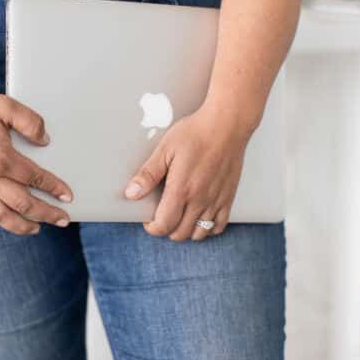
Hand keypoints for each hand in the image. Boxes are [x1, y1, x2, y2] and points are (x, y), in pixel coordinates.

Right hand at [0, 87, 73, 235]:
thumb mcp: (6, 106)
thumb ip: (30, 122)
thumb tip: (45, 141)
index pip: (34, 179)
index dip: (54, 188)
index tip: (67, 196)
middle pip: (23, 203)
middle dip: (46, 213)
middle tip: (62, 219)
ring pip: (2, 216)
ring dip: (22, 225)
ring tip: (37, 228)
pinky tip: (8, 219)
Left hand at [124, 103, 252, 240]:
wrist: (227, 125)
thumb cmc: (195, 133)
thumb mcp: (165, 150)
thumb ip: (148, 174)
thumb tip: (131, 194)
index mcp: (181, 190)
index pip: (164, 225)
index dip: (152, 227)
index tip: (148, 218)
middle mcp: (200, 200)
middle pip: (179, 233)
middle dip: (166, 228)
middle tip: (162, 214)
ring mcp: (216, 200)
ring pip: (199, 233)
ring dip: (186, 230)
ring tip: (179, 216)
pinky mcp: (229, 197)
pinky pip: (219, 226)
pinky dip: (208, 228)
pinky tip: (200, 216)